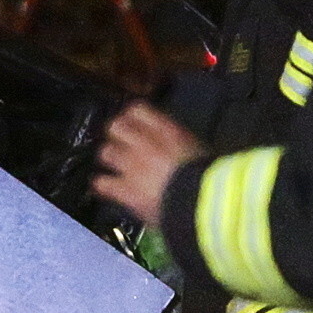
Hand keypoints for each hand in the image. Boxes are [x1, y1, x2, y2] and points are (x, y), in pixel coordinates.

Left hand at [95, 100, 207, 230]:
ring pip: (106, 152)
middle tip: (120, 143)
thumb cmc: (211, 179)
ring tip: (115, 165)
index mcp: (168, 131)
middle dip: (116, 134)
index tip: (133, 122)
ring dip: (110, 158)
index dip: (132, 116)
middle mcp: (145, 144)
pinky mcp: (124, 189)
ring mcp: (132, 166)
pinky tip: (107, 187)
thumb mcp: (202, 151)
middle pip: (116, 126)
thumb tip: (180, 147)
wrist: (203, 202)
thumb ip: (183, 144)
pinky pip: (101, 183)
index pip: (138, 110)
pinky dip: (103, 185)